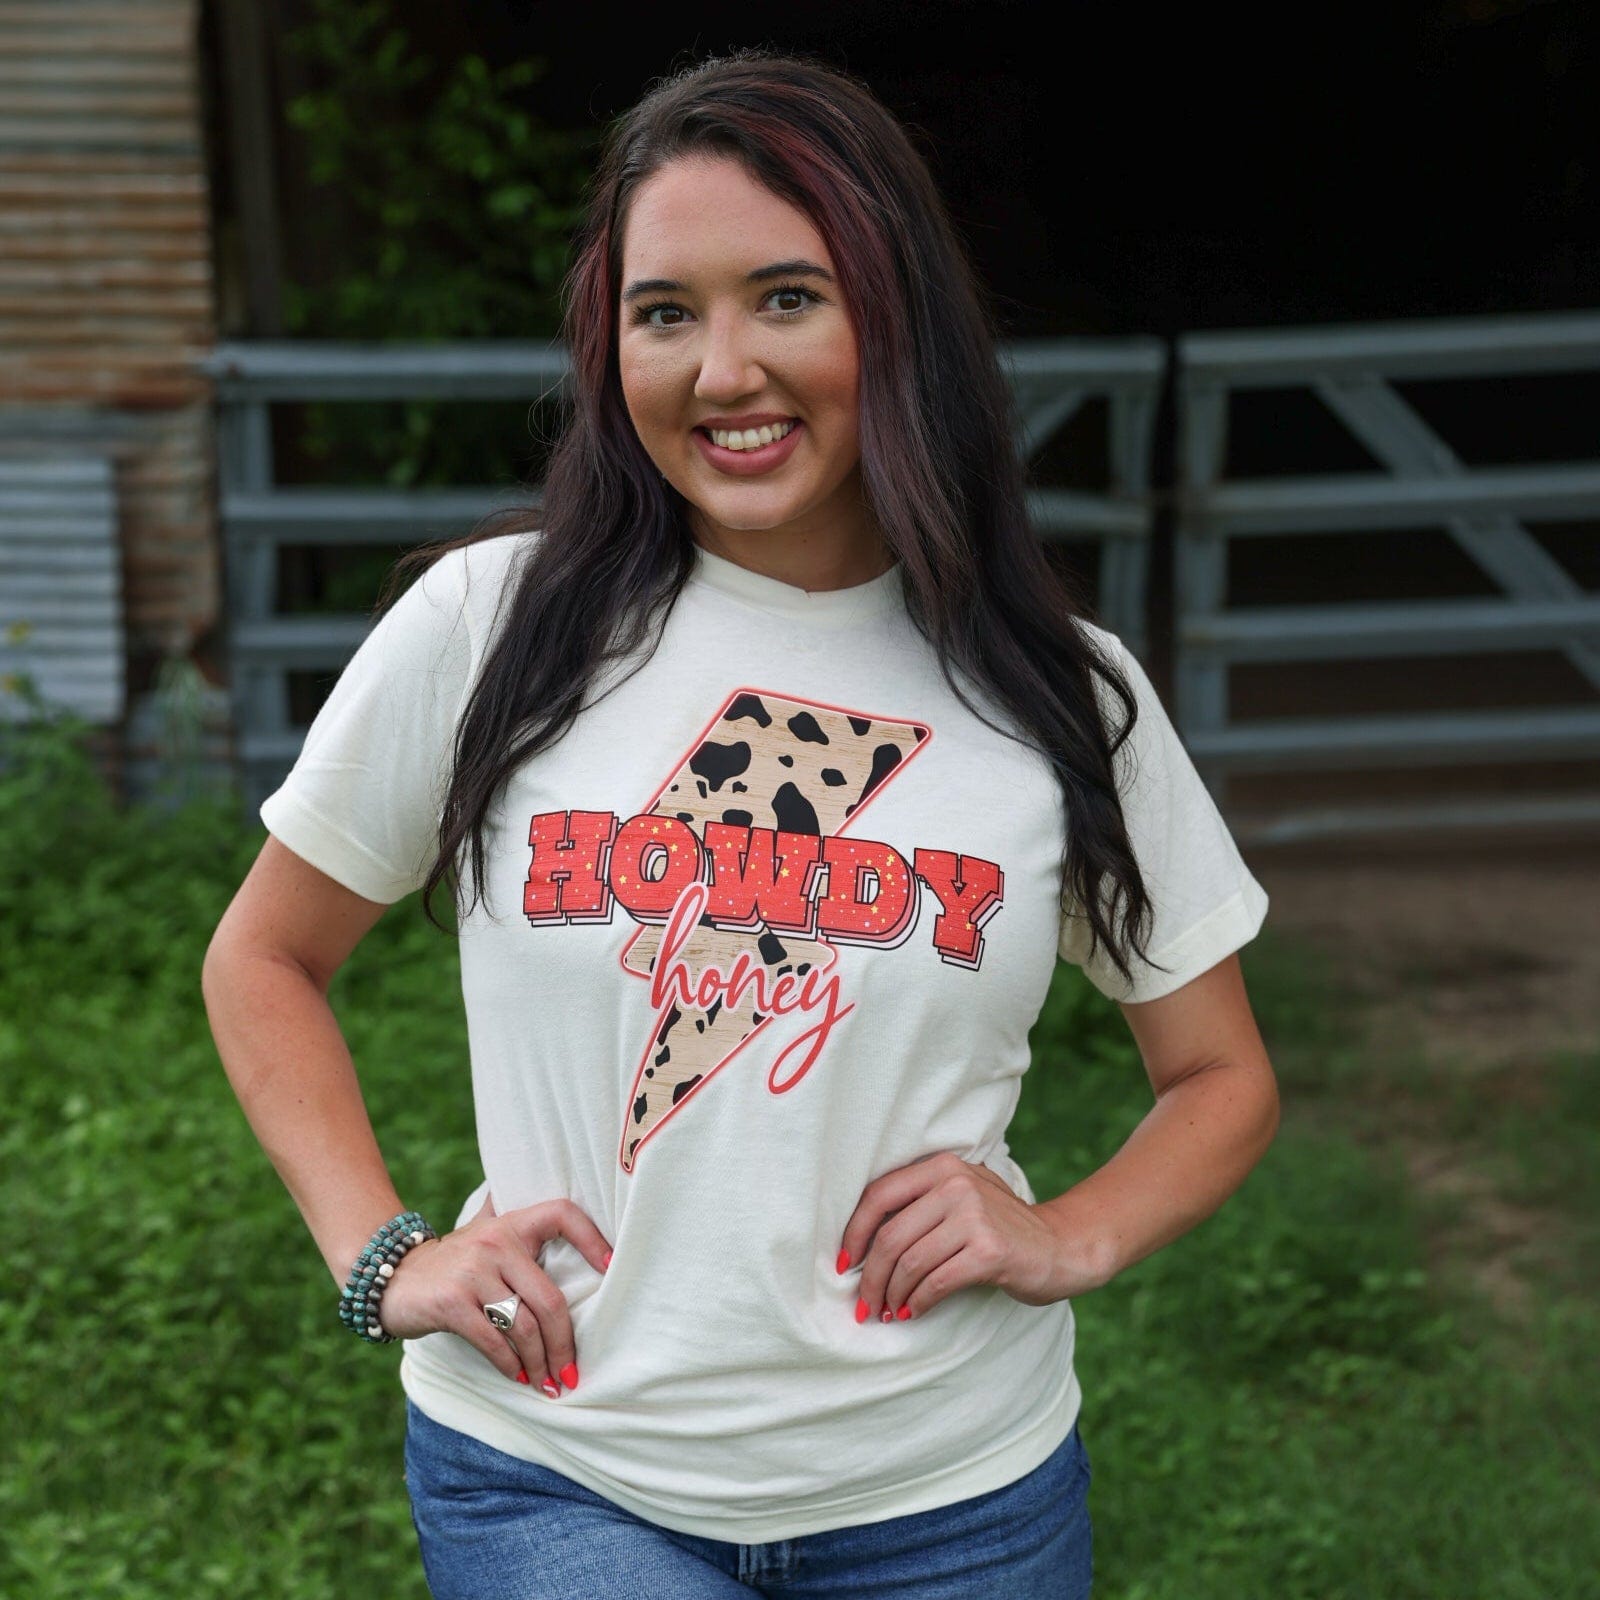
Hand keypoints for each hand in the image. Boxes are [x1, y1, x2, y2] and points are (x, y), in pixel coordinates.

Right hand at [378, 1191, 611, 1395]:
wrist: (395, 1278)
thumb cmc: (456, 1262)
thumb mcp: (486, 1234)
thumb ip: (520, 1228)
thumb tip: (573, 1225)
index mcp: (512, 1223)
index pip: (562, 1214)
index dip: (593, 1238)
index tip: (612, 1269)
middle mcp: (496, 1242)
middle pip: (550, 1300)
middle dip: (565, 1344)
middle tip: (572, 1373)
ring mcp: (473, 1272)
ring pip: (524, 1326)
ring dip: (540, 1363)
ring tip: (548, 1384)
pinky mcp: (452, 1302)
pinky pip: (494, 1341)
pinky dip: (510, 1365)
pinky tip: (519, 1377)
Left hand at [838, 1151, 1105, 1321]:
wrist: (1061, 1246)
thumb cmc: (1001, 1227)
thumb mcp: (963, 1196)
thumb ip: (921, 1203)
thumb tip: (860, 1241)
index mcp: (943, 1167)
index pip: (879, 1195)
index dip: (854, 1232)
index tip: (844, 1262)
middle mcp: (956, 1185)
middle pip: (890, 1235)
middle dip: (870, 1276)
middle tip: (863, 1304)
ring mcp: (974, 1216)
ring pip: (910, 1262)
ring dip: (892, 1294)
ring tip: (888, 1311)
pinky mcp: (989, 1251)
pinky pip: (936, 1282)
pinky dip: (918, 1302)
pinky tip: (913, 1312)